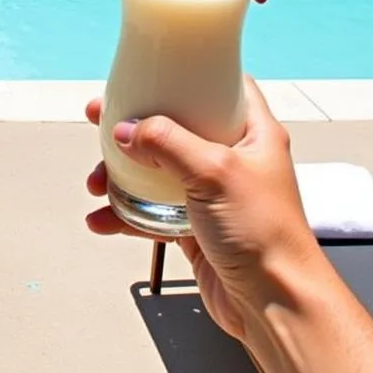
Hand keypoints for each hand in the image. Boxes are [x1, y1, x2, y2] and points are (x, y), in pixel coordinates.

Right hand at [85, 77, 321, 340]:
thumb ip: (166, 142)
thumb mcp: (214, 171)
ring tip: (97, 182)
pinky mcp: (195, 225)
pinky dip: (124, 212)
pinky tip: (103, 218)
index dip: (188, 72)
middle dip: (134, 124)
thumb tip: (127, 130)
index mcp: (252, 133)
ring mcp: (212, 192)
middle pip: (175, 124)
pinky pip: (150, 209)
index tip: (152, 67)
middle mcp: (233, 158)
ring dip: (120, 172)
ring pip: (155, 168)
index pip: (222, 85)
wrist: (275, 305)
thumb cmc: (267, 236)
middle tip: (102, 117)